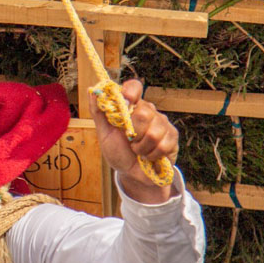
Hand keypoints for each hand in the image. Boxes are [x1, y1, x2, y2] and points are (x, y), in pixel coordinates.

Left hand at [88, 79, 178, 202]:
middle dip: (133, 134)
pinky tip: (150, 156)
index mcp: (131, 107)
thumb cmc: (118, 152)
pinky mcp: (173, 137)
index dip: (131, 91)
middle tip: (130, 141)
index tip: (126, 101)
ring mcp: (162, 123)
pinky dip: (152, 155)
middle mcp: (148, 111)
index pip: (134, 87)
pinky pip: (164, 145)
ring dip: (142, 148)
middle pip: (144, 113)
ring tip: (139, 151)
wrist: (133, 175)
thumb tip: (90, 90)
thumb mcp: (104, 134)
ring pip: (154, 132)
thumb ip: (99, 113)